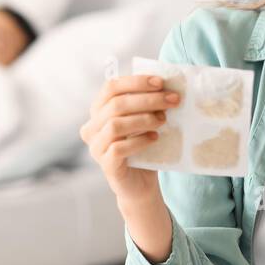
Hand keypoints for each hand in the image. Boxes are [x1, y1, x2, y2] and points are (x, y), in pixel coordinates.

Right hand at [79, 75, 181, 203]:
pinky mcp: (106, 165)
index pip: (111, 87)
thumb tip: (168, 86)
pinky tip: (155, 138)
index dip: (136, 82)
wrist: (141, 183)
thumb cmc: (143, 147)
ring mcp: (96, 147)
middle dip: (147, 99)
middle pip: (116, 105)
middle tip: (172, 100)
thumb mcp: (144, 121)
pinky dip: (140, 141)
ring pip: (116, 125)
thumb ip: (147, 104)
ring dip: (144, 119)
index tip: (161, 82)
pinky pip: (119, 148)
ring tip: (163, 120)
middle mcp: (92, 127)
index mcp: (99, 111)